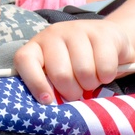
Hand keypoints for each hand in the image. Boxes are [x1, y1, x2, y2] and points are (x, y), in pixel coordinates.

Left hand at [13, 20, 134, 104]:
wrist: (109, 38)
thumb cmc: (78, 62)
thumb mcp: (59, 71)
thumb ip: (50, 84)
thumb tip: (49, 105)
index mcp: (37, 46)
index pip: (24, 60)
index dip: (34, 83)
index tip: (48, 100)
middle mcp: (53, 34)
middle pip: (60, 74)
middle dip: (72, 90)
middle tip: (78, 89)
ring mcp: (77, 30)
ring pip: (84, 72)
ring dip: (91, 83)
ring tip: (91, 78)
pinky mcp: (101, 33)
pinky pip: (105, 67)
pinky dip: (107, 76)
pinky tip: (104, 71)